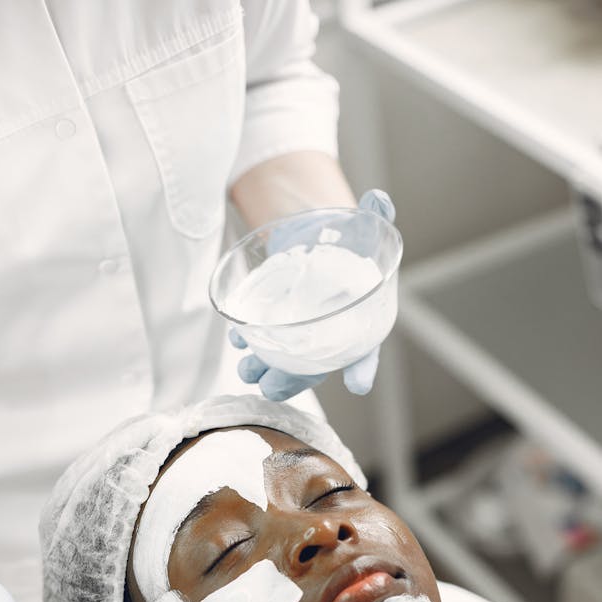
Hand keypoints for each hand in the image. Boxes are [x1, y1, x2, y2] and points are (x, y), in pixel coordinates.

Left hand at [231, 188, 394, 401]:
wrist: (315, 234)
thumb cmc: (346, 241)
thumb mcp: (363, 228)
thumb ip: (375, 217)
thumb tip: (379, 199)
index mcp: (358, 321)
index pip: (365, 351)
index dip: (363, 368)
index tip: (358, 383)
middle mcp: (329, 334)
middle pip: (314, 367)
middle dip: (292, 381)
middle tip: (273, 387)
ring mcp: (300, 331)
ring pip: (283, 361)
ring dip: (262, 369)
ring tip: (247, 369)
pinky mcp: (276, 320)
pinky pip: (261, 340)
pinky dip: (247, 341)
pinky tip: (237, 337)